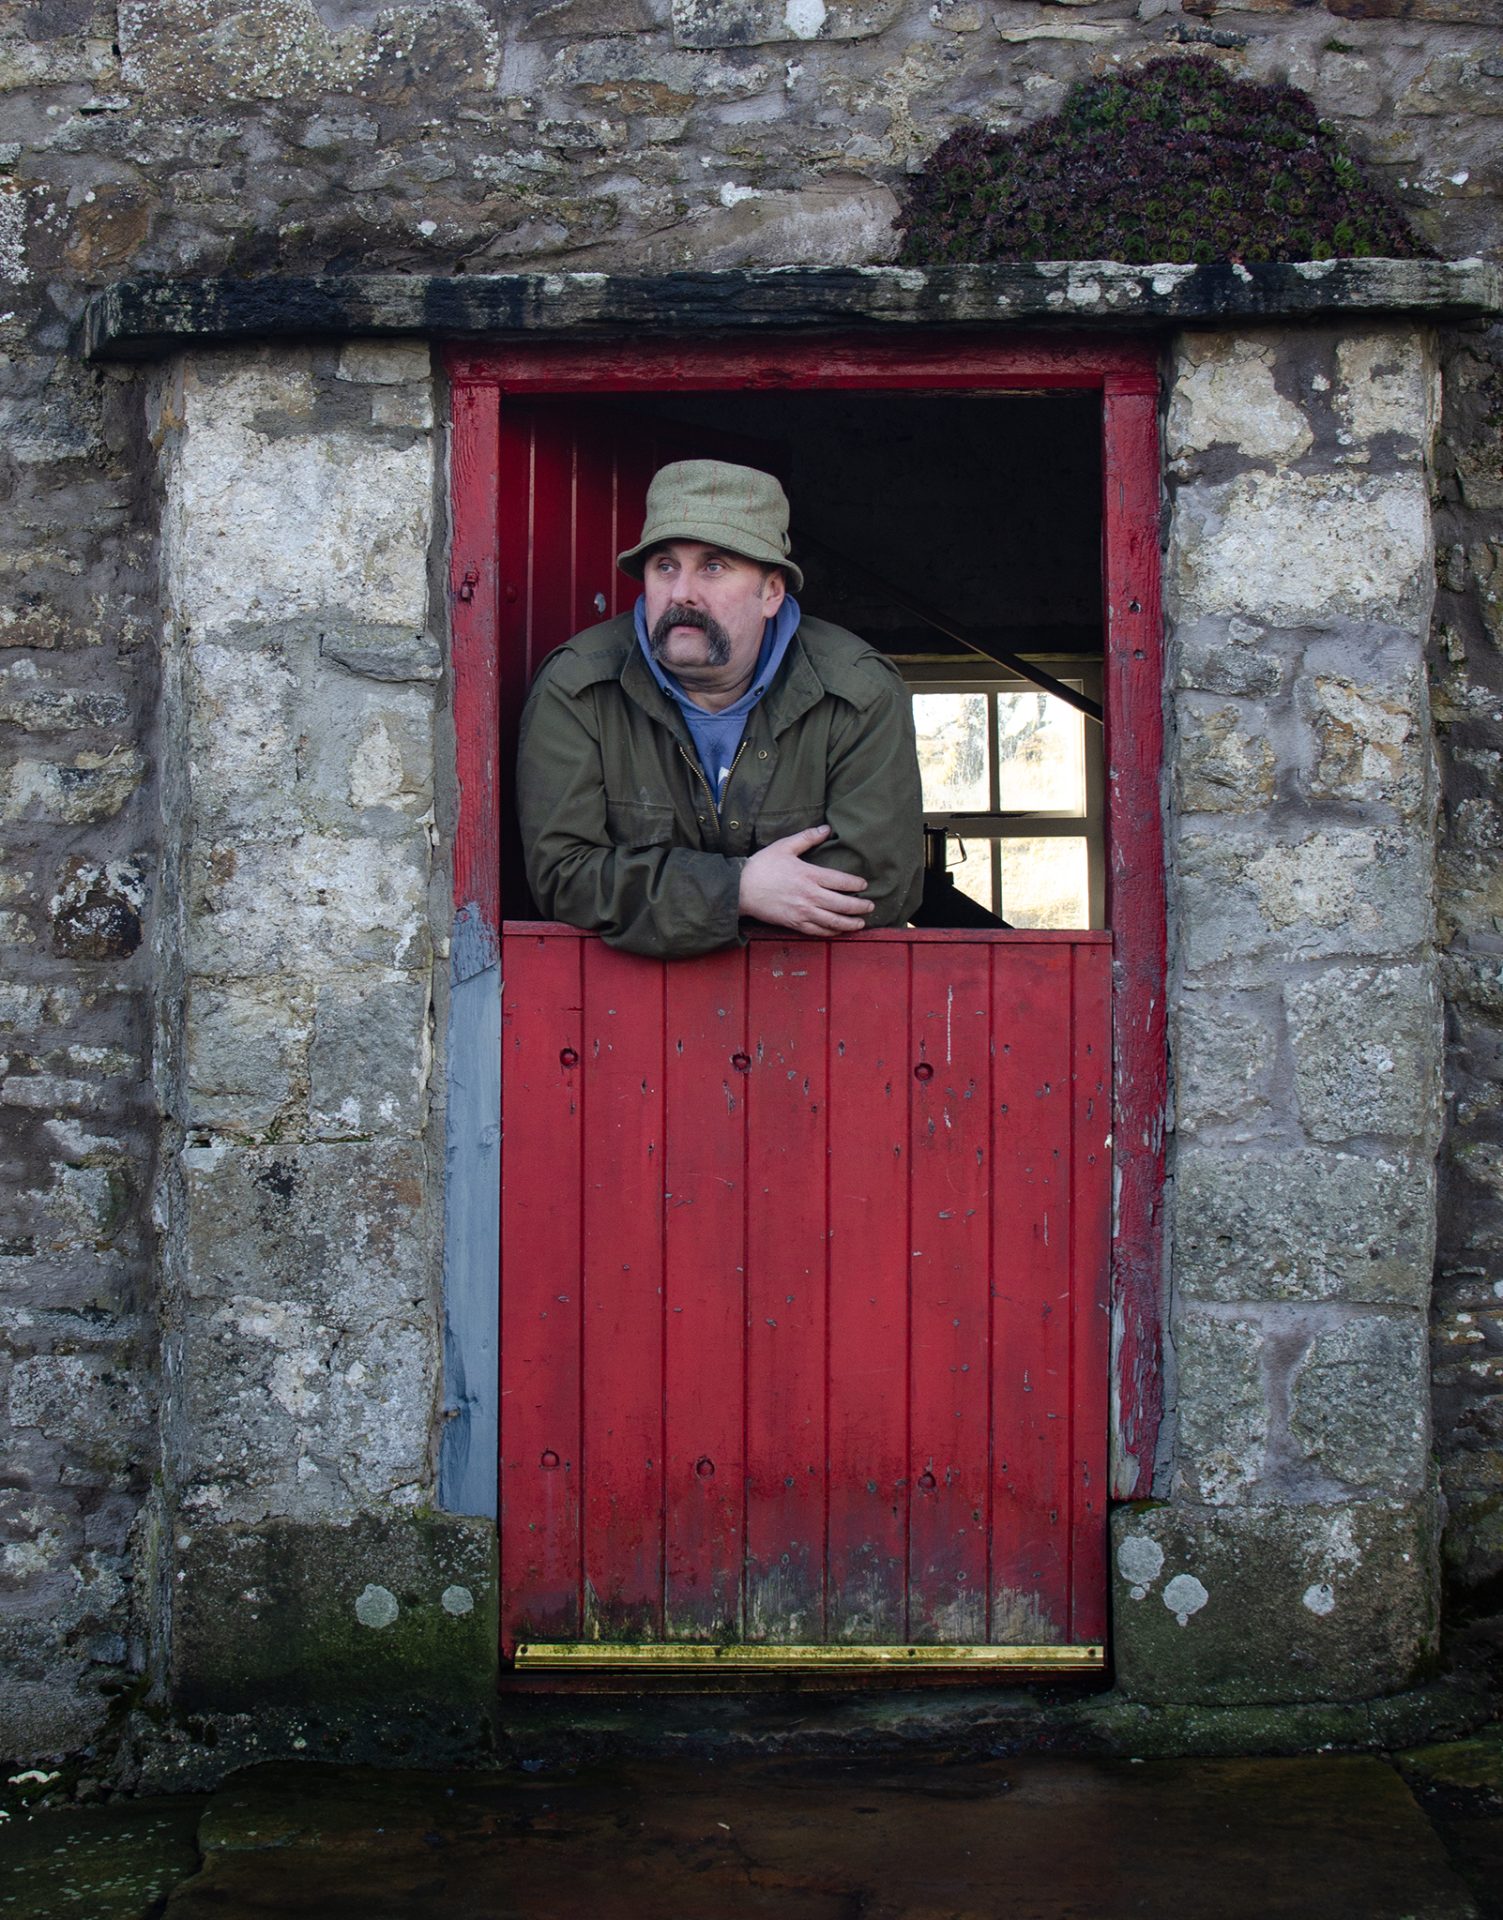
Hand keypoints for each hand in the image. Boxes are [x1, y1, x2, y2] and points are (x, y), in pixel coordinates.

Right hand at [738, 825, 873, 937]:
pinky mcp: (794, 923)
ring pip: (833, 921)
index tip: (864, 885)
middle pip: (842, 904)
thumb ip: (807, 838)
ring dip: (850, 923)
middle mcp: (809, 896)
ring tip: (861, 923)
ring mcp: (802, 912)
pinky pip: (818, 931)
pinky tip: (839, 930)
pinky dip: (831, 932)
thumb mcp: (784, 846)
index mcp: (809, 875)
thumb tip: (826, 829)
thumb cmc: (762, 866)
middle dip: (860, 906)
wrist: (740, 889)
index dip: (855, 884)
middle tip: (870, 906)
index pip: (841, 881)